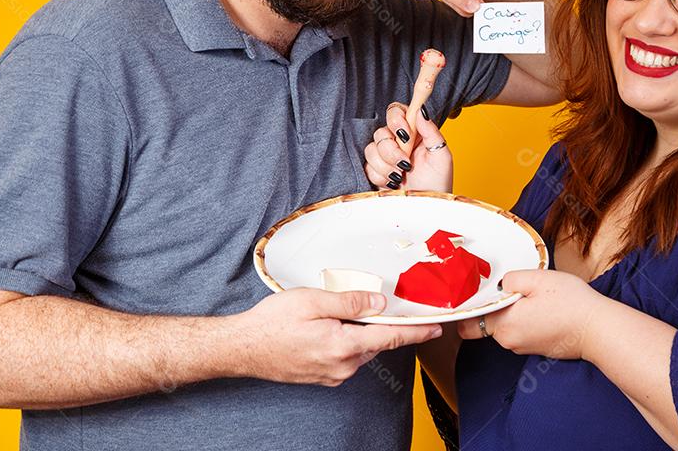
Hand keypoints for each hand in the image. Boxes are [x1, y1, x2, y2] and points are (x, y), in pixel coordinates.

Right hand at [229, 288, 440, 386]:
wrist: (242, 348)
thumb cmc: (272, 323)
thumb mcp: (313, 301)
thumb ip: (350, 301)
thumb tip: (379, 303)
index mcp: (343, 346)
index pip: (389, 338)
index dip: (415, 332)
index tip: (435, 329)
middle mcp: (342, 366)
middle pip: (375, 341)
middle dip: (375, 323)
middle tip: (359, 302)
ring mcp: (332, 375)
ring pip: (360, 348)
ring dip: (356, 331)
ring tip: (329, 314)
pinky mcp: (323, 376)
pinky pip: (345, 356)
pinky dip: (344, 340)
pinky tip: (324, 328)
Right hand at [363, 102, 452, 192]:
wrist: (425, 209)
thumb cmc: (437, 183)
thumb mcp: (441, 155)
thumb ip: (431, 131)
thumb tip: (421, 110)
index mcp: (414, 133)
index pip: (397, 112)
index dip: (396, 119)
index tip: (405, 134)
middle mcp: (398, 141)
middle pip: (381, 132)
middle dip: (392, 151)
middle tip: (406, 164)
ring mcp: (385, 156)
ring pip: (371, 149)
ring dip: (387, 166)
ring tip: (401, 176)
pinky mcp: (376, 171)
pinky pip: (367, 166)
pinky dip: (381, 176)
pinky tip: (393, 183)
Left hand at [457, 270, 604, 358]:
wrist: (599, 329)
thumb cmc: (570, 304)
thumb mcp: (537, 278)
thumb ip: (510, 279)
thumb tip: (500, 284)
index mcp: (504, 325)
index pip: (469, 323)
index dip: (471, 307)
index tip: (477, 293)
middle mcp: (509, 341)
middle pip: (489, 322)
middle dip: (497, 305)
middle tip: (515, 288)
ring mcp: (524, 348)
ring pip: (507, 326)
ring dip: (514, 312)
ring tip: (535, 297)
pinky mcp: (537, 349)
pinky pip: (522, 332)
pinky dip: (527, 320)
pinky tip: (544, 308)